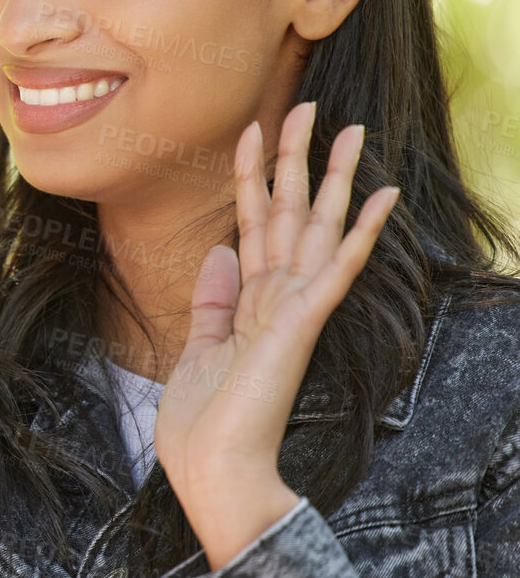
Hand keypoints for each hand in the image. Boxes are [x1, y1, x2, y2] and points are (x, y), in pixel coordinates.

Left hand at [153, 100, 400, 567]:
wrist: (211, 472)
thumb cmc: (204, 424)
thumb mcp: (195, 349)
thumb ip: (211, 301)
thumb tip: (218, 251)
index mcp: (250, 304)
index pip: (254, 225)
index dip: (252, 176)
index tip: (251, 130)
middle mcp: (277, 300)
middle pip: (290, 214)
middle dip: (296, 160)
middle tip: (310, 105)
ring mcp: (292, 311)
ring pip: (316, 228)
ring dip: (332, 178)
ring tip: (351, 128)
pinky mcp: (300, 326)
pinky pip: (334, 269)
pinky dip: (357, 232)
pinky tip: (382, 197)